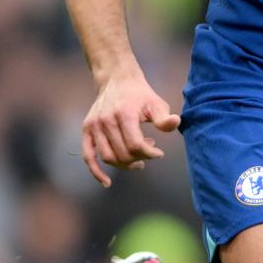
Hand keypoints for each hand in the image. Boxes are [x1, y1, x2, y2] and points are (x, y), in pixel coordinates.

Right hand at [80, 70, 179, 187]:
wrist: (116, 80)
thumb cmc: (140, 94)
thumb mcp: (156, 103)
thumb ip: (164, 117)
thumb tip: (176, 122)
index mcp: (124, 114)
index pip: (135, 145)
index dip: (149, 153)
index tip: (159, 153)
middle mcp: (106, 121)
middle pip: (123, 153)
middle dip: (139, 158)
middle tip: (149, 152)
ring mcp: (94, 126)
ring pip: (109, 157)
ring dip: (125, 164)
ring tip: (137, 160)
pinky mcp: (86, 130)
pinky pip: (88, 156)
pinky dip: (96, 171)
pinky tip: (107, 182)